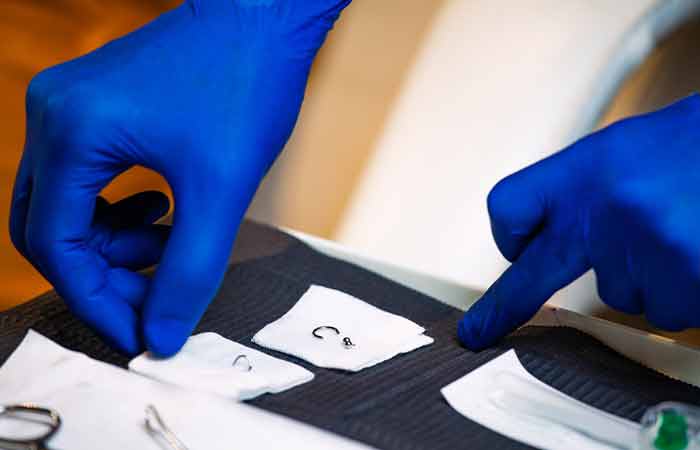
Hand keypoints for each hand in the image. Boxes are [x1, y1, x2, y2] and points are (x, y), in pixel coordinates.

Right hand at [9, 0, 350, 355]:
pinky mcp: (91, 107)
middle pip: (49, 231)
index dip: (98, 302)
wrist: (262, 17)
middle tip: (155, 293)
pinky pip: (83, 180)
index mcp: (72, 133)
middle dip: (103, 275)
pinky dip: (116, 210)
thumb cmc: (246, 85)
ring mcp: (67, 106)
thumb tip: (162, 339)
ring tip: (169, 239)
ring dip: (113, 243)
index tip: (141, 335)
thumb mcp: (221, 190)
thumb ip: (189, 272)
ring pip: (66, 209)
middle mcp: (52, 115)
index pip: (57, 248)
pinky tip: (162, 207)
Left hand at [459, 95, 699, 349]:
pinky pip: (670, 310)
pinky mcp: (684, 272)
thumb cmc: (693, 147)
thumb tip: (555, 246)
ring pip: (626, 296)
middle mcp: (603, 208)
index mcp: (584, 169)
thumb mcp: (625, 154)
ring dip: (654, 278)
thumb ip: (585, 199)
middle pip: (542, 273)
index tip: (505, 264)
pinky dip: (689, 291)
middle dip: (519, 299)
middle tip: (491, 324)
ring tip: (687, 232)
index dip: (510, 235)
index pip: (510, 207)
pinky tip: (699, 251)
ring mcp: (643, 245)